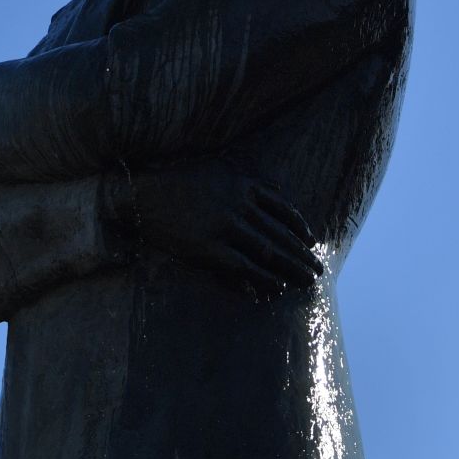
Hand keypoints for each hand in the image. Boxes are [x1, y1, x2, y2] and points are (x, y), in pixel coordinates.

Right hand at [120, 159, 325, 294]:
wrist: (140, 192)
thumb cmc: (177, 180)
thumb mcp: (217, 169)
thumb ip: (247, 181)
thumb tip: (278, 193)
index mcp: (243, 184)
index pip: (283, 209)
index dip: (299, 228)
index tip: (311, 242)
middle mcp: (239, 204)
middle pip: (280, 233)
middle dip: (301, 255)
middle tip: (318, 271)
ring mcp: (225, 225)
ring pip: (268, 251)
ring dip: (291, 269)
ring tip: (307, 283)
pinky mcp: (208, 247)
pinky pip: (244, 267)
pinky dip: (263, 279)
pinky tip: (276, 289)